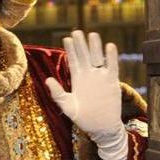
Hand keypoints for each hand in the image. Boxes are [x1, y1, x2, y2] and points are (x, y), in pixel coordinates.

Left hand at [44, 30, 127, 159]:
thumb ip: (58, 94)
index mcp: (77, 80)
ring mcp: (100, 78)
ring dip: (95, 47)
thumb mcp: (68, 106)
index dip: (70, 50)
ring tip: (92, 34)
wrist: (102, 128)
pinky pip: (112, 66)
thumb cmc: (83, 119)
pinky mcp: (112, 82)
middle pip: (84, 56)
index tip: (66, 38)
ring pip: (98, 58)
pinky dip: (111, 57)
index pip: (73, 61)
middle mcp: (89, 76)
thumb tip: (47, 80)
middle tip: (77, 31)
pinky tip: (109, 45)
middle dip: (81, 44)